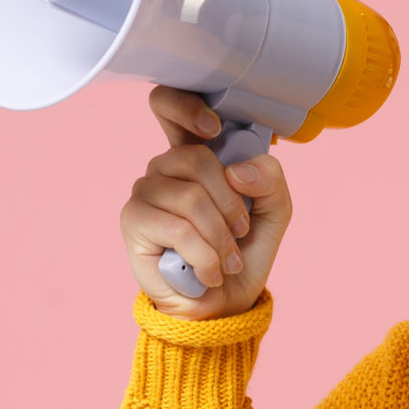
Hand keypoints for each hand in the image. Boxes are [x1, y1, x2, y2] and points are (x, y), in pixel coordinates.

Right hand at [119, 86, 292, 318]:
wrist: (223, 304)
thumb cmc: (242, 253)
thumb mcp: (274, 212)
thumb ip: (271, 180)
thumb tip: (239, 171)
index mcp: (196, 154)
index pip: (170, 105)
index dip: (187, 107)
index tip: (214, 127)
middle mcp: (166, 168)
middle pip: (196, 157)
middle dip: (231, 203)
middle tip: (240, 232)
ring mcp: (146, 192)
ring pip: (191, 196)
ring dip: (220, 236)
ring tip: (227, 259)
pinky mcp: (134, 221)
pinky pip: (178, 228)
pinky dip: (205, 256)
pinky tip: (209, 272)